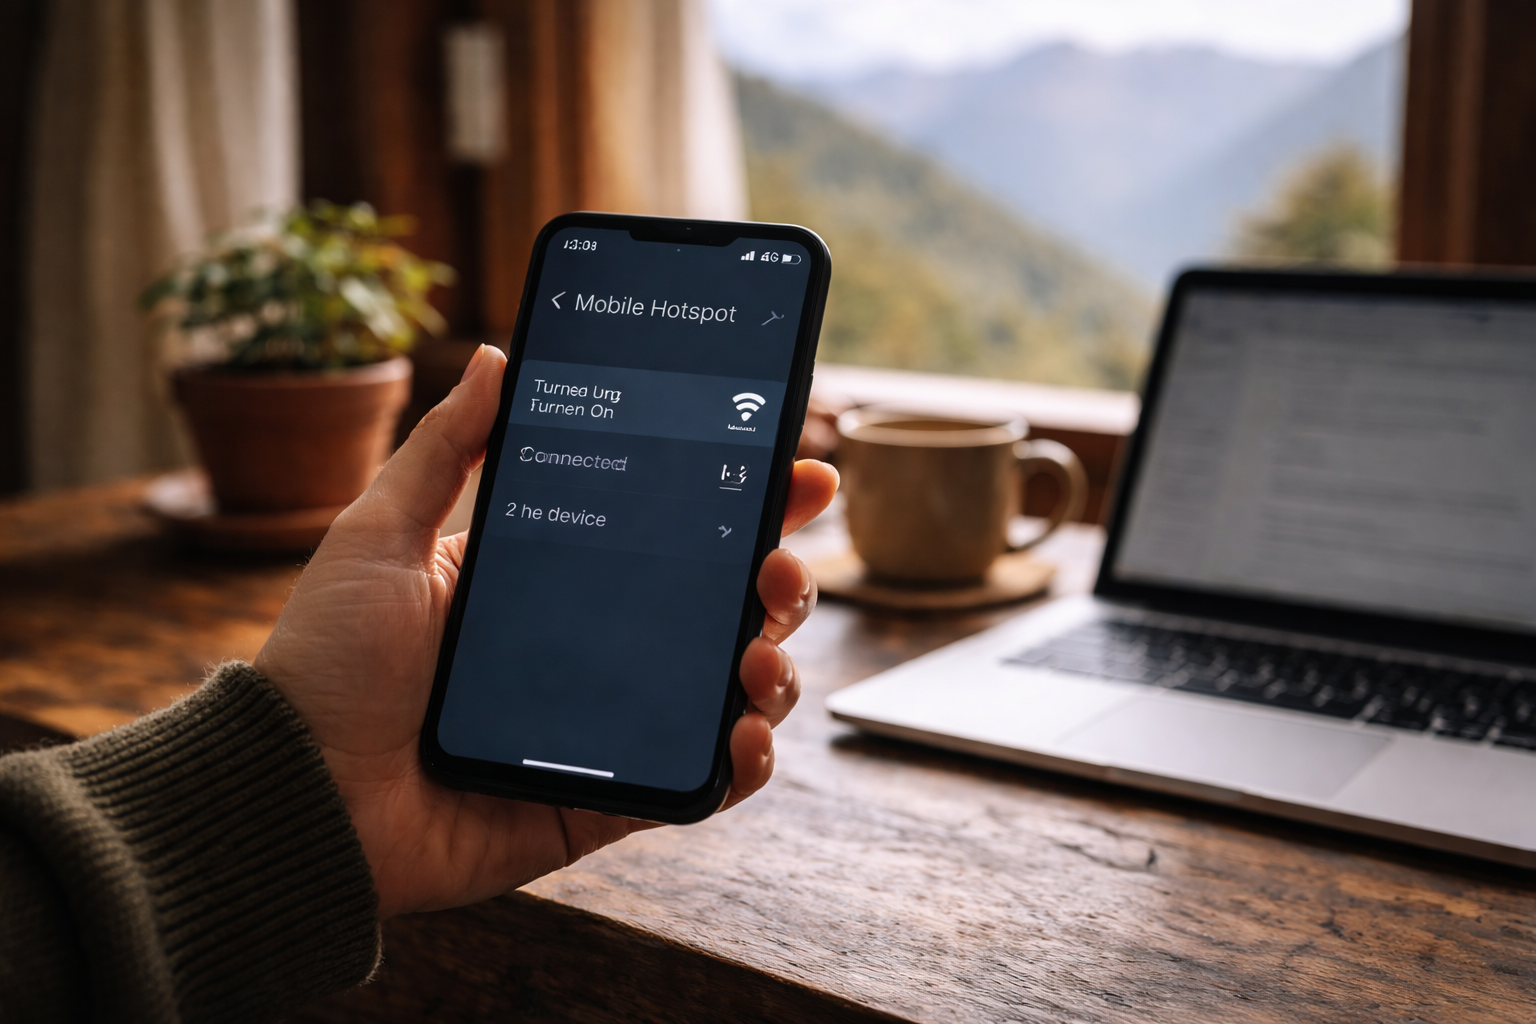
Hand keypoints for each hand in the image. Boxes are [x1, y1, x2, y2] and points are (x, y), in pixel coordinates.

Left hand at [254, 346, 838, 917]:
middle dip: (776, 579)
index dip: (740, 500)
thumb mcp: (381, 534)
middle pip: (718, 606)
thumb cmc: (328, 663)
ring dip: (772, 667)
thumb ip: (444, 449)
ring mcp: (608, 725)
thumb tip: (496, 356)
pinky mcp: (608, 798)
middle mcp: (593, 649)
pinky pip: (700, 781)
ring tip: (759, 655)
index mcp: (553, 582)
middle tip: (777, 564)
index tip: (794, 467)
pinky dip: (742, 762)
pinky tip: (742, 732)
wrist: (296, 794)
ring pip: (727, 689)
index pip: (668, 531)